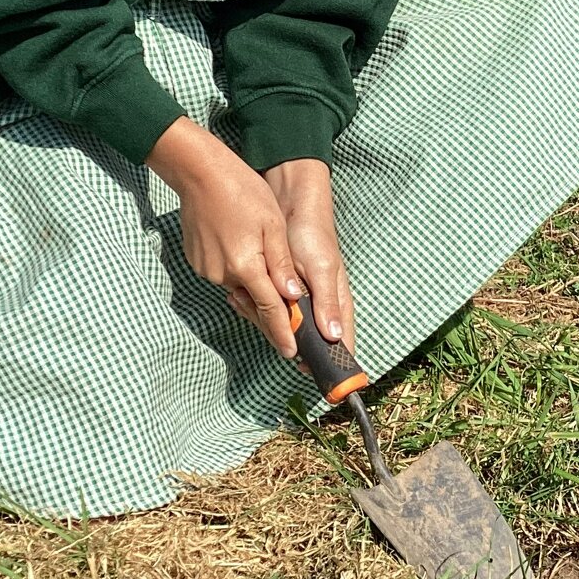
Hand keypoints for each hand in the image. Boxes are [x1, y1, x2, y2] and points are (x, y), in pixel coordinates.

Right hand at [146, 119, 302, 356]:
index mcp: (246, 265)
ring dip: (255, 289)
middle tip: (288, 335)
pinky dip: (238, 274)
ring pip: (239, 288)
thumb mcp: (271, 225)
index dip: (283, 332)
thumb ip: (281, 264)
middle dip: (271, 317)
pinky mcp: (197, 262)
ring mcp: (206, 269)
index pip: (270, 309)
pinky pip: (224, 276)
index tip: (293, 354)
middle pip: (254, 302)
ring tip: (271, 289)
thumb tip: (292, 297)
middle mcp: (222, 274)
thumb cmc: (242, 191)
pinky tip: (246, 259)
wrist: (199, 172)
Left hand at [262, 157, 356, 357]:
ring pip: (280, 325)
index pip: (340, 342)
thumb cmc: (313, 234)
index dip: (331, 362)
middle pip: (304, 339)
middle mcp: (317, 305)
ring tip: (243, 304)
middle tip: (267, 334)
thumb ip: (327, 302)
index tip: (316, 377)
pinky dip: (251, 306)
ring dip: (261, 320)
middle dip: (283, 337)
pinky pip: (264, 307)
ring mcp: (297, 298)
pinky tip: (239, 299)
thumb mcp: (321, 268)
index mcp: (336, 303)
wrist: (290, 201)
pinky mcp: (277, 288)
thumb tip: (334, 337)